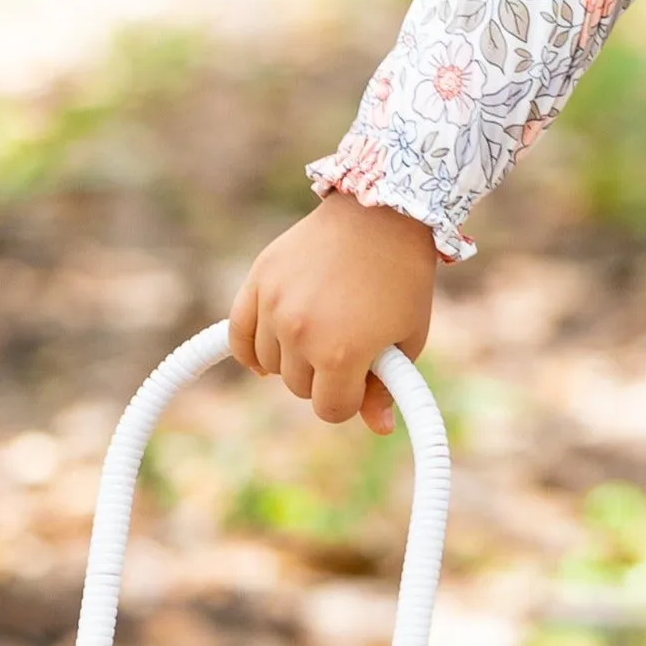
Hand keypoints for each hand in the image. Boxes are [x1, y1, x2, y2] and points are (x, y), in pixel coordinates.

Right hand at [228, 193, 438, 434]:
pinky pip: (238, 335)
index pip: (330, 409)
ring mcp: (274, 306)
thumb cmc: (402, 281)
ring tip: (321, 332)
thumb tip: (380, 428)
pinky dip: (251, 350)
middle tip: (347, 348)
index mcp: (342, 353)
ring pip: (270, 365)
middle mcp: (301, 333)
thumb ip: (389, 387)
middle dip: (325, 377)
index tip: (363, 381)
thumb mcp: (407, 338)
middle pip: (300, 388)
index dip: (350, 400)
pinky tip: (267, 354)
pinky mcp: (258, 282)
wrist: (380, 217)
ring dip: (293, 360)